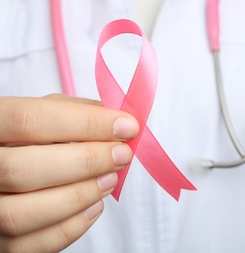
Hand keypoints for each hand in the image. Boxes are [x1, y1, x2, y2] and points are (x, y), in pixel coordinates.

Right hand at [0, 94, 138, 251]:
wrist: (9, 173)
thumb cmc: (30, 139)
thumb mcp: (43, 113)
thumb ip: (73, 111)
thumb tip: (114, 121)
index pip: (29, 120)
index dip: (85, 123)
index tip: (126, 127)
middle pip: (23, 169)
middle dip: (86, 162)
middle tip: (121, 154)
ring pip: (23, 213)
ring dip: (80, 195)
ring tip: (110, 179)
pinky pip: (31, 246)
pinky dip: (72, 226)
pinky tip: (94, 206)